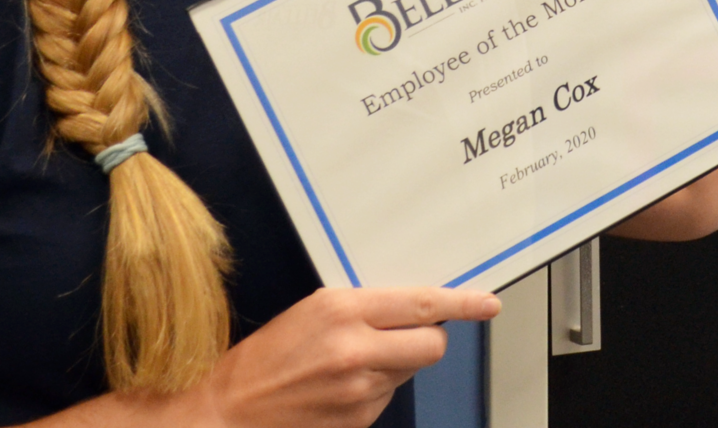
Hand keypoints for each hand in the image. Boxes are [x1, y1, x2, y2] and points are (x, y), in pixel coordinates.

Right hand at [199, 286, 496, 427]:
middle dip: (428, 337)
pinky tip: (343, 386)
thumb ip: (365, 306)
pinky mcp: (358, 420)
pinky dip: (377, 388)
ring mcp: (359, 390)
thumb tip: (413, 307)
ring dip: (397, 363)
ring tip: (353, 362)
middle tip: (406, 335)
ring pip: (411, 370)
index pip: (422, 304)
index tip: (487, 303)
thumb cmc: (266, 356)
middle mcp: (357, 349)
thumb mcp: (314, 310)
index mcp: (344, 310)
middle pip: (432, 343)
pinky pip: (388, 396)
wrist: (230, 411)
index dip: (462, 303)